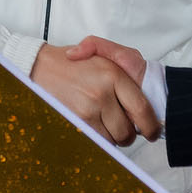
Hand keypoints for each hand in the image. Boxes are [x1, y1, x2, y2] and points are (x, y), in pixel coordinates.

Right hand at [32, 44, 159, 143]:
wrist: (39, 67)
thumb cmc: (71, 62)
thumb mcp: (102, 51)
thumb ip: (126, 58)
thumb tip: (144, 88)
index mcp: (113, 75)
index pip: (142, 109)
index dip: (150, 126)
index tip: (151, 131)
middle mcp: (101, 93)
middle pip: (127, 131)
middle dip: (128, 133)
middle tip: (122, 125)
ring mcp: (87, 110)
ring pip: (112, 140)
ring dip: (112, 137)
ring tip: (104, 122)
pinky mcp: (75, 122)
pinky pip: (96, 141)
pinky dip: (98, 138)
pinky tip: (93, 125)